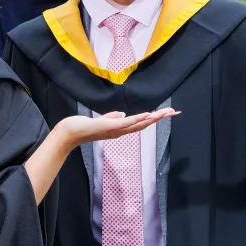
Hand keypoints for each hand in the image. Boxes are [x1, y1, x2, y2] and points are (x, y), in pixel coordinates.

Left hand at [56, 108, 178, 149]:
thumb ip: (113, 117)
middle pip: (144, 124)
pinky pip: (128, 123)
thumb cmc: (84, 127)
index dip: (154, 119)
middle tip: (174, 112)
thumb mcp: (101, 120)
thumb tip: (123, 114)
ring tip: (166, 113)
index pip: (140, 123)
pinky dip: (139, 119)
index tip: (167, 113)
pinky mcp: (110, 127)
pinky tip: (148, 114)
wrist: (71, 132)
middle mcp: (121, 132)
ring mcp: (116, 130)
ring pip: (139, 124)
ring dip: (154, 118)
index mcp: (120, 129)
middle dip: (159, 118)